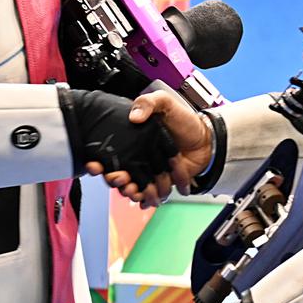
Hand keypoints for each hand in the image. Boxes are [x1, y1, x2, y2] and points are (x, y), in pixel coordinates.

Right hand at [103, 89, 212, 206]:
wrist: (206, 140)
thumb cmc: (185, 121)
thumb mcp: (165, 103)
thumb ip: (149, 103)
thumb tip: (134, 116)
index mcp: (134, 139)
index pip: (111, 153)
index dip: (100, 161)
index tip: (97, 165)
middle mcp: (138, 156)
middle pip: (118, 173)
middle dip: (115, 180)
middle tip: (120, 179)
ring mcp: (149, 171)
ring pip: (132, 187)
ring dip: (130, 192)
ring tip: (135, 191)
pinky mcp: (160, 183)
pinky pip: (148, 195)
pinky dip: (146, 200)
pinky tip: (146, 200)